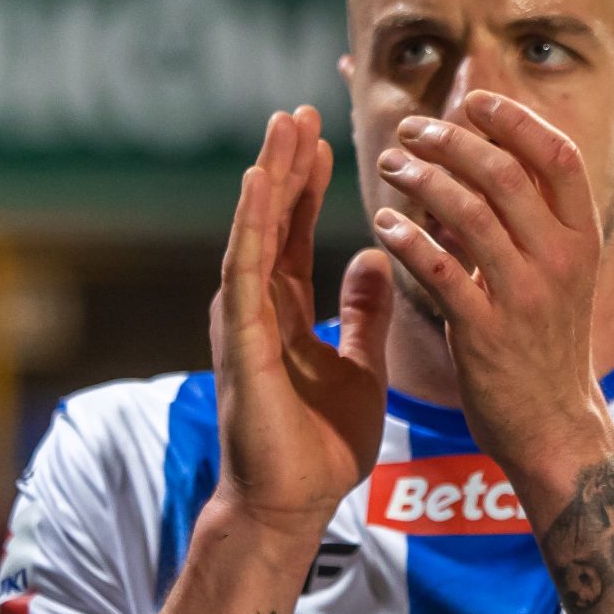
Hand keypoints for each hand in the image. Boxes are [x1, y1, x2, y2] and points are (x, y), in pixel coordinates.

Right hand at [209, 107, 393, 540]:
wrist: (293, 504)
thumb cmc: (319, 445)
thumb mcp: (359, 364)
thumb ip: (362, 314)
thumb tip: (372, 258)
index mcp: (281, 312)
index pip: (289, 232)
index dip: (304, 184)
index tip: (320, 135)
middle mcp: (255, 307)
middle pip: (267, 220)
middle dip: (284, 164)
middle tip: (299, 109)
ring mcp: (243, 321)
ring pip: (254, 231)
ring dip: (269, 177)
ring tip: (284, 125)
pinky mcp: (241, 340)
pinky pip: (246, 270)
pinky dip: (253, 223)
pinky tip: (264, 182)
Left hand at [368, 92, 613, 498]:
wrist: (554, 426)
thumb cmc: (546, 346)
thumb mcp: (561, 276)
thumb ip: (533, 222)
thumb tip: (488, 162)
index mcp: (582, 239)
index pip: (559, 156)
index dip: (515, 120)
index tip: (473, 102)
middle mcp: (561, 259)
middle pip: (506, 173)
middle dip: (453, 140)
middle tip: (411, 129)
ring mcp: (525, 296)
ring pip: (469, 213)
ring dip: (421, 179)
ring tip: (389, 165)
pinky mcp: (486, 332)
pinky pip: (439, 270)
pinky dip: (406, 238)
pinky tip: (382, 223)